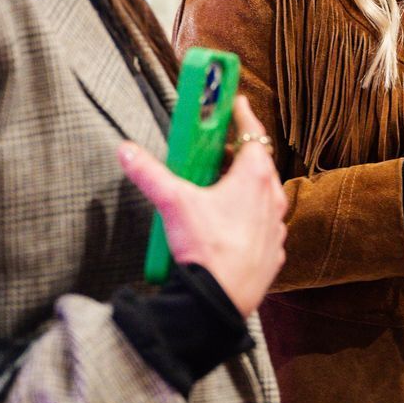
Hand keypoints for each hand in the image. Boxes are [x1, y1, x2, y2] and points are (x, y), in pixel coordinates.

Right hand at [117, 94, 287, 315]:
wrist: (220, 300)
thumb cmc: (206, 247)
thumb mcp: (173, 203)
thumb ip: (149, 173)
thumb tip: (127, 150)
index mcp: (254, 177)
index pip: (253, 133)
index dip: (244, 114)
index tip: (238, 102)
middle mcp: (272, 198)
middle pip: (260, 165)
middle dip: (241, 155)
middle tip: (222, 151)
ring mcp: (276, 227)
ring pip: (266, 197)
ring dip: (249, 189)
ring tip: (225, 190)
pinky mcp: (273, 253)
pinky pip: (266, 227)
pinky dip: (253, 221)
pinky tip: (235, 227)